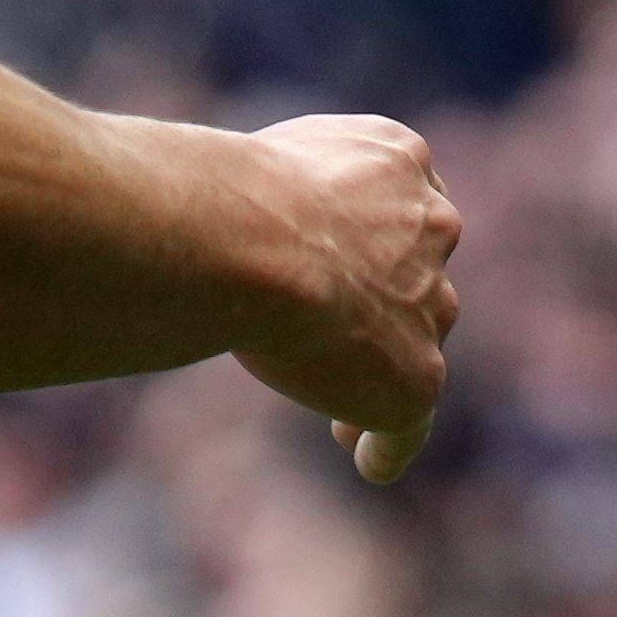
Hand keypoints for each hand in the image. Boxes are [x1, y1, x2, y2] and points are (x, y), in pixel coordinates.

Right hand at [224, 111, 461, 482]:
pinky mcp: (415, 376)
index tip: (346, 260)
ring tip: (343, 415)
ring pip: (419, 341)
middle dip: (387, 300)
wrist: (250, 240)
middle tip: (342, 331)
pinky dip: (388, 442)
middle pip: (417, 272)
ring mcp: (430, 304)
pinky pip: (409, 421)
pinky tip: (367, 460)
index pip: (396, 199)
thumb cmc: (220, 193)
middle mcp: (430, 226)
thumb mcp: (252, 164)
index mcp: (395, 156)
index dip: (369, 233)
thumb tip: (186, 214)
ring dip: (384, 367)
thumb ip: (267, 192)